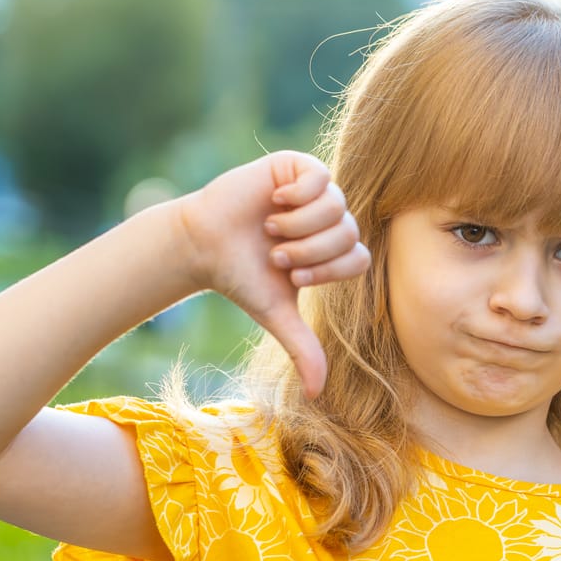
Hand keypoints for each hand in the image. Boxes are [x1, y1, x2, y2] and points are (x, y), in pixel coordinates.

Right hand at [176, 151, 368, 399]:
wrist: (202, 244)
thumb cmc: (242, 277)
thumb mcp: (277, 314)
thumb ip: (303, 348)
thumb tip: (317, 394)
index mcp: (332, 250)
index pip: (358, 258)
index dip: (327, 269)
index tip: (294, 276)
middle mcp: (328, 219)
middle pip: (348, 232)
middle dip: (310, 250)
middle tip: (277, 254)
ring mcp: (313, 191)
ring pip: (335, 206)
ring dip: (299, 225)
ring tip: (271, 230)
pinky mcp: (295, 167)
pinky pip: (320, 176)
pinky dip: (297, 195)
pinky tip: (275, 201)